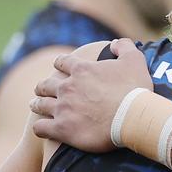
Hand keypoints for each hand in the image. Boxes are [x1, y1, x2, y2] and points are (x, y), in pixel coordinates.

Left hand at [30, 38, 152, 152]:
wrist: (132, 117)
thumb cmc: (135, 89)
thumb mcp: (135, 59)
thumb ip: (124, 46)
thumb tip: (115, 43)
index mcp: (82, 70)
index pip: (62, 62)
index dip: (60, 64)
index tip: (60, 67)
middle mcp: (68, 87)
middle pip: (46, 84)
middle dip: (44, 86)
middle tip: (43, 90)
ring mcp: (63, 108)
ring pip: (40, 104)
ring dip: (37, 104)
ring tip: (37, 105)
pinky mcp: (62, 128)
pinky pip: (40, 127)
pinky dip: (40, 127)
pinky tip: (44, 128)